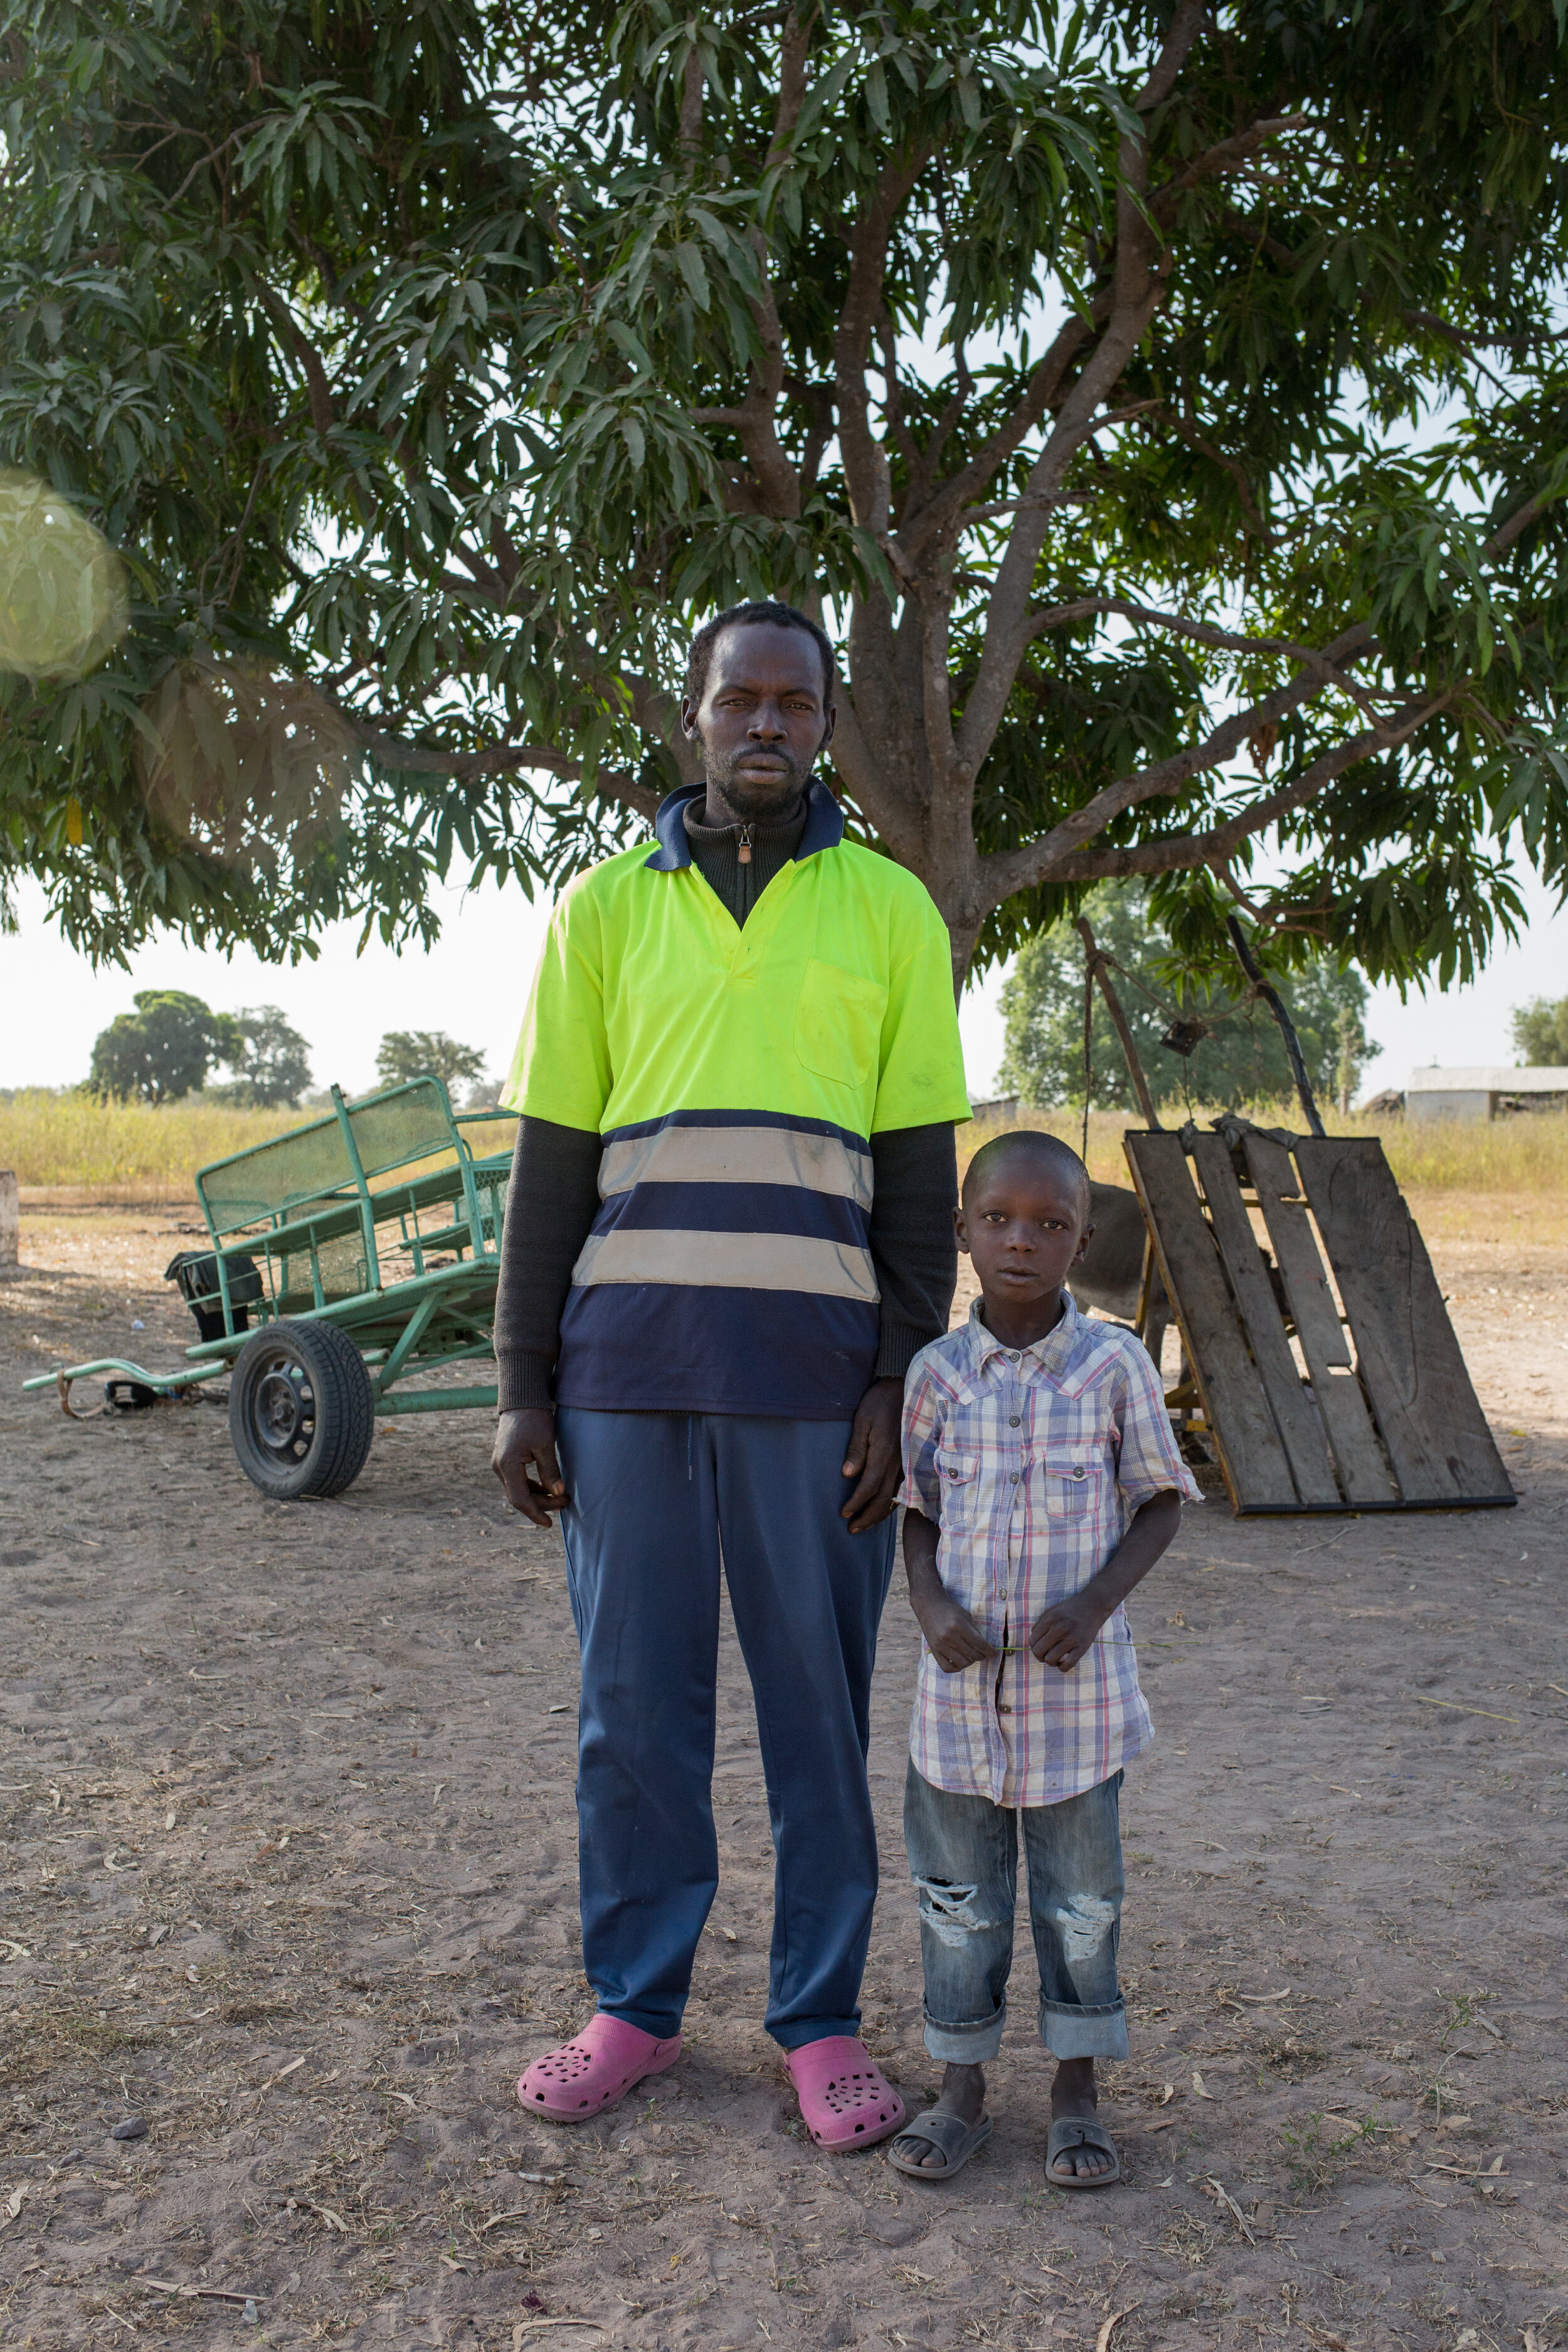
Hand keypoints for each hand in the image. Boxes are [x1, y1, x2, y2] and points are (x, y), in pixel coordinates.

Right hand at [492, 1407, 567, 1526]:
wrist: (521, 1399)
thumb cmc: (534, 1418)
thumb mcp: (545, 1444)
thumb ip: (550, 1471)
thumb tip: (558, 1493)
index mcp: (507, 1465)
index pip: (520, 1499)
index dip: (535, 1514)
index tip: (549, 1524)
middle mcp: (499, 1467)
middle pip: (519, 1497)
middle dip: (542, 1504)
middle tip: (565, 1501)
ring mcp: (500, 1463)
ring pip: (518, 1490)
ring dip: (538, 1496)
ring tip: (560, 1497)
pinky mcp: (506, 1459)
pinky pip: (518, 1481)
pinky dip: (533, 1487)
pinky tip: (548, 1487)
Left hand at [840, 1377, 902, 1531]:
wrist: (903, 1388)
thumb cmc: (879, 1403)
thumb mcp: (862, 1421)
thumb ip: (856, 1449)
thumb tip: (847, 1475)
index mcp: (883, 1453)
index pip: (868, 1487)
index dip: (856, 1504)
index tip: (843, 1514)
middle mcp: (898, 1462)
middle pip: (884, 1499)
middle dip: (868, 1517)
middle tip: (852, 1530)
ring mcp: (907, 1462)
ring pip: (896, 1497)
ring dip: (880, 1514)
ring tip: (866, 1524)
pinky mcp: (911, 1460)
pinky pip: (903, 1488)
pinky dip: (893, 1502)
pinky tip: (885, 1507)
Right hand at [912, 1584, 999, 1674]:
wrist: (929, 1607)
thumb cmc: (950, 1610)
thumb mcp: (966, 1616)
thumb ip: (975, 1632)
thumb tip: (986, 1648)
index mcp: (959, 1625)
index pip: (979, 1644)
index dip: (989, 1651)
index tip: (994, 1653)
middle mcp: (949, 1636)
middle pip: (972, 1655)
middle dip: (981, 1656)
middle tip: (983, 1653)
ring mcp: (940, 1645)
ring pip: (962, 1663)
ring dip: (970, 1661)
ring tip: (971, 1655)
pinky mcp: (934, 1651)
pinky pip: (947, 1667)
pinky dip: (956, 1668)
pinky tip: (960, 1661)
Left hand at [1029, 1590, 1106, 1672]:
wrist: (1093, 1606)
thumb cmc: (1070, 1610)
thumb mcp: (1052, 1611)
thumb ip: (1040, 1624)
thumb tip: (1033, 1641)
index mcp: (1050, 1619)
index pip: (1032, 1640)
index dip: (1034, 1646)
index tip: (1041, 1646)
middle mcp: (1060, 1628)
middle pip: (1038, 1651)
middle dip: (1039, 1656)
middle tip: (1045, 1654)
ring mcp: (1072, 1638)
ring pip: (1050, 1660)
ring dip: (1050, 1662)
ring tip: (1055, 1658)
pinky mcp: (1082, 1647)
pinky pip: (1067, 1665)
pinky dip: (1061, 1667)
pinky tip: (1062, 1662)